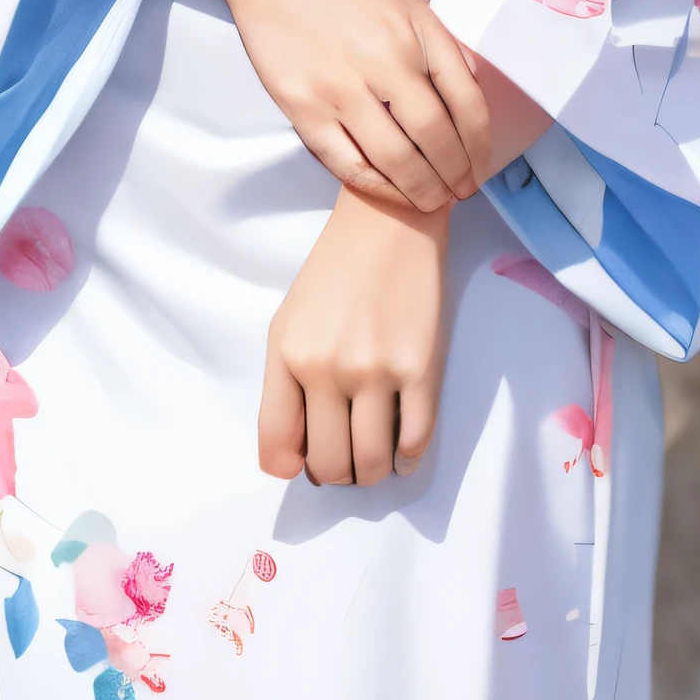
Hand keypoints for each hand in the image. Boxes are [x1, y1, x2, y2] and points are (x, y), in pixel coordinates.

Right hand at [218, 0, 493, 214]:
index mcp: (415, 33)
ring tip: (431, 200)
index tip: (481, 164)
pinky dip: (374, 185)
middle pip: (434, 137)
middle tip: (461, 192)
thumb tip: (471, 87)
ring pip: (394, 159)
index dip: (479, 144)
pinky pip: (347, 162)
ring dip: (420, 189)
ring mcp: (340, 88)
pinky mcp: (303, 107)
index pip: (465, 103)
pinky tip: (389, 191)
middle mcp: (383, 62)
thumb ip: (440, 43)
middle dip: (455, 173)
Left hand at [259, 189, 448, 485]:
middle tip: (347, 463)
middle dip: (338, 475)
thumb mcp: (286, 325)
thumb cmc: (333, 275)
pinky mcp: (422, 369)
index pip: (277, 448)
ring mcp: (378, 371)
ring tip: (374, 459)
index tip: (306, 464)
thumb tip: (297, 458)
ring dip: (372, 473)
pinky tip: (402, 454)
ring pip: (374, 462)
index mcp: (287, 358)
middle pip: (331, 465)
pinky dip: (408, 459)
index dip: (293, 468)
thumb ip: (283, 389)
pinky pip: (415, 440)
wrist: (388, 224)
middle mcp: (328, 369)